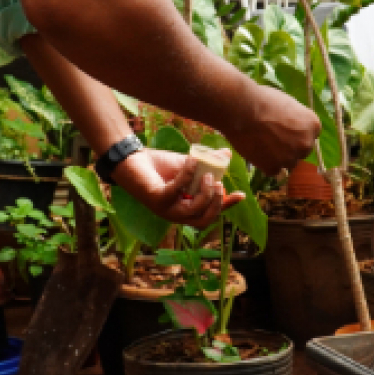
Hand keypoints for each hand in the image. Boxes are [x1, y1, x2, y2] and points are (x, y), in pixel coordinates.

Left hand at [111, 149, 243, 228]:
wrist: (132, 159)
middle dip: (216, 206)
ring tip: (208, 176)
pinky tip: (191, 160)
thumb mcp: (188, 164)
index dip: (226, 207)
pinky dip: (187, 175)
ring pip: (192, 213)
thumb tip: (226, 153)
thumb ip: (206, 163)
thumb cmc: (159, 165)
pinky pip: (177, 191)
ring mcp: (165, 209)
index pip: (210, 214)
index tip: (241, 195)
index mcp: (185, 208)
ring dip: (205, 195)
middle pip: (203, 221)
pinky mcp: (156, 199)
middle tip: (220, 186)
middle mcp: (176, 214)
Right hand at [224, 84, 320, 174]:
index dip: (296, 132)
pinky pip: (272, 169)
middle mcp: (306, 144)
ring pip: (287, 162)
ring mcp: (290, 158)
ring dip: (278, 157)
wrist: (242, 110)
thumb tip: (291, 125)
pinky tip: (256, 151)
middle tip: (273, 138)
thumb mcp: (288, 103)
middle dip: (290, 146)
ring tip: (261, 144)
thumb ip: (295, 119)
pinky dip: (264, 163)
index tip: (285, 129)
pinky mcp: (273, 168)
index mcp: (313, 125)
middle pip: (301, 150)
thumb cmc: (263, 100)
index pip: (310, 135)